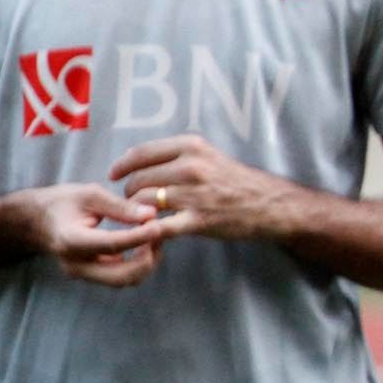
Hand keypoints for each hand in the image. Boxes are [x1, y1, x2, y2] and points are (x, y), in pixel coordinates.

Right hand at [20, 183, 168, 287]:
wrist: (36, 220)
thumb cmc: (62, 203)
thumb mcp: (89, 194)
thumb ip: (120, 206)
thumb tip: (151, 214)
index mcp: (71, 241)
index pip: (111, 244)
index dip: (139, 237)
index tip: (158, 225)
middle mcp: (76, 264)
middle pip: (120, 276)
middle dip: (147, 257)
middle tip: (158, 231)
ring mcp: (83, 273)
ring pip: (124, 280)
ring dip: (146, 262)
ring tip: (154, 236)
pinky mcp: (91, 274)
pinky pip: (121, 276)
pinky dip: (138, 263)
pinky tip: (145, 242)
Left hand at [111, 135, 296, 241]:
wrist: (269, 204)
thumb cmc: (237, 181)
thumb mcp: (210, 156)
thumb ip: (179, 156)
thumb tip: (141, 162)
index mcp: (193, 147)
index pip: (142, 153)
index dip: (122, 165)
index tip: (114, 174)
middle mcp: (191, 167)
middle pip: (138, 179)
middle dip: (129, 193)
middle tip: (133, 203)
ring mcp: (194, 194)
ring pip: (142, 202)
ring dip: (134, 213)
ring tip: (140, 218)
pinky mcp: (197, 220)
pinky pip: (159, 226)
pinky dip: (146, 232)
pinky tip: (144, 235)